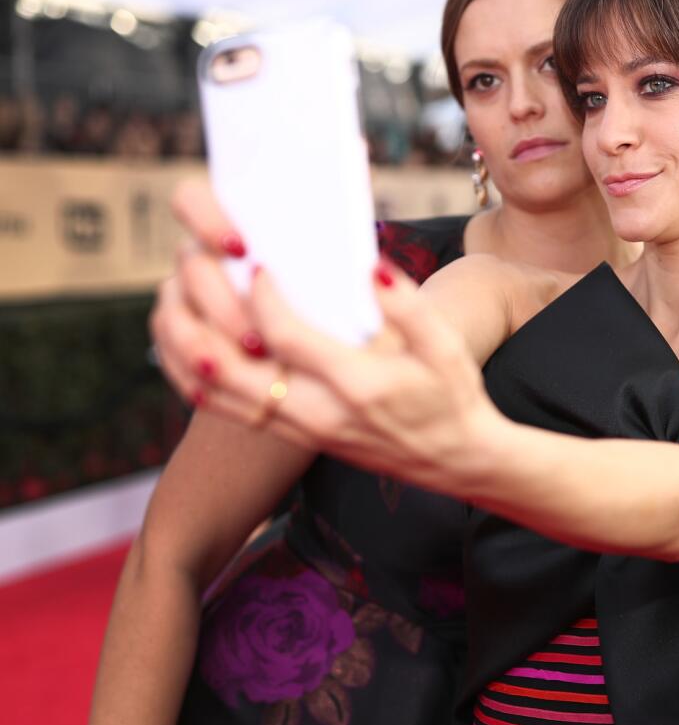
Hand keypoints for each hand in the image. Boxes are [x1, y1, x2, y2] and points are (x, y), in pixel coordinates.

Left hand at [151, 182, 504, 490]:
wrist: (458, 461)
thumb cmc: (453, 396)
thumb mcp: (447, 348)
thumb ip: (408, 307)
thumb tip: (370, 268)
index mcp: (356, 387)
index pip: (285, 339)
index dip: (262, 297)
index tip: (259, 263)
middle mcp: (317, 414)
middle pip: (228, 370)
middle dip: (200, 315)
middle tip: (195, 269)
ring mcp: (301, 429)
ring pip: (215, 394)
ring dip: (182, 345)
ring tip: (175, 298)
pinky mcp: (293, 435)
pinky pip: (222, 410)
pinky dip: (191, 374)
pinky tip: (186, 340)